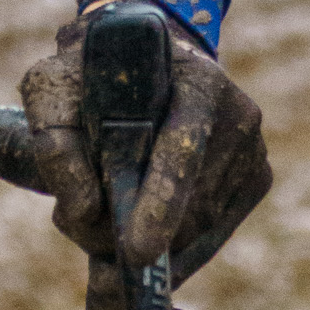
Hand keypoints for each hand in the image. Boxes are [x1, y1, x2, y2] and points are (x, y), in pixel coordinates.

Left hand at [19, 13, 269, 276]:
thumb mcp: (52, 92)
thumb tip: (86, 211)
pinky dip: (170, 250)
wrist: (139, 58)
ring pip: (197, 230)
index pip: (182, 151)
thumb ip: (55, 147)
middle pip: (188, 207)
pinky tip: (135, 230)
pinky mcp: (256, 179)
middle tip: (74, 229)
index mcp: (196, 81)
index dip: (159, 203)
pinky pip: (210, 237)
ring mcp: (253, 151)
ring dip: (144, 243)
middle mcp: (237, 115)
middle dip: (130, 235)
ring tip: (97, 218)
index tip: (137, 251)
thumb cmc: (90, 78)